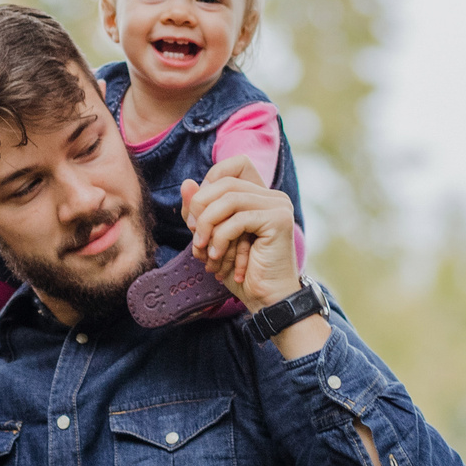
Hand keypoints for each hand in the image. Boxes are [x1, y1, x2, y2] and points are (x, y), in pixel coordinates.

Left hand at [179, 156, 301, 312]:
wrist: (265, 299)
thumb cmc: (240, 271)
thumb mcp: (211, 237)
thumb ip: (198, 211)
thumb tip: (186, 182)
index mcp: (258, 195)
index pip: (231, 166)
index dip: (207, 186)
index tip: (197, 219)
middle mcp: (272, 195)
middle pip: (225, 182)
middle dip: (201, 209)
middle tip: (195, 238)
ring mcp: (278, 205)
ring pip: (229, 199)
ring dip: (208, 225)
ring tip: (203, 250)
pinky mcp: (279, 220)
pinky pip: (238, 219)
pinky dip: (221, 238)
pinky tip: (217, 257)